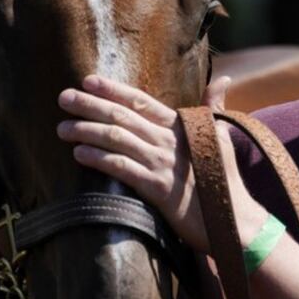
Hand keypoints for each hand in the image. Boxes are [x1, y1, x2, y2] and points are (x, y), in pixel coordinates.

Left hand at [56, 74, 265, 251]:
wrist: (235, 220)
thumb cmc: (226, 178)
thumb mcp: (221, 136)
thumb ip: (214, 105)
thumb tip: (222, 78)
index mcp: (181, 126)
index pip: (141, 101)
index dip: (114, 89)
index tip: (88, 80)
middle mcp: (169, 141)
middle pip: (123, 116)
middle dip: (90, 105)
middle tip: (63, 98)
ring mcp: (162, 164)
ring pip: (117, 139)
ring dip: (87, 131)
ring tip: (63, 128)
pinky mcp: (157, 189)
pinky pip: (121, 169)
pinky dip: (99, 159)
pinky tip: (80, 155)